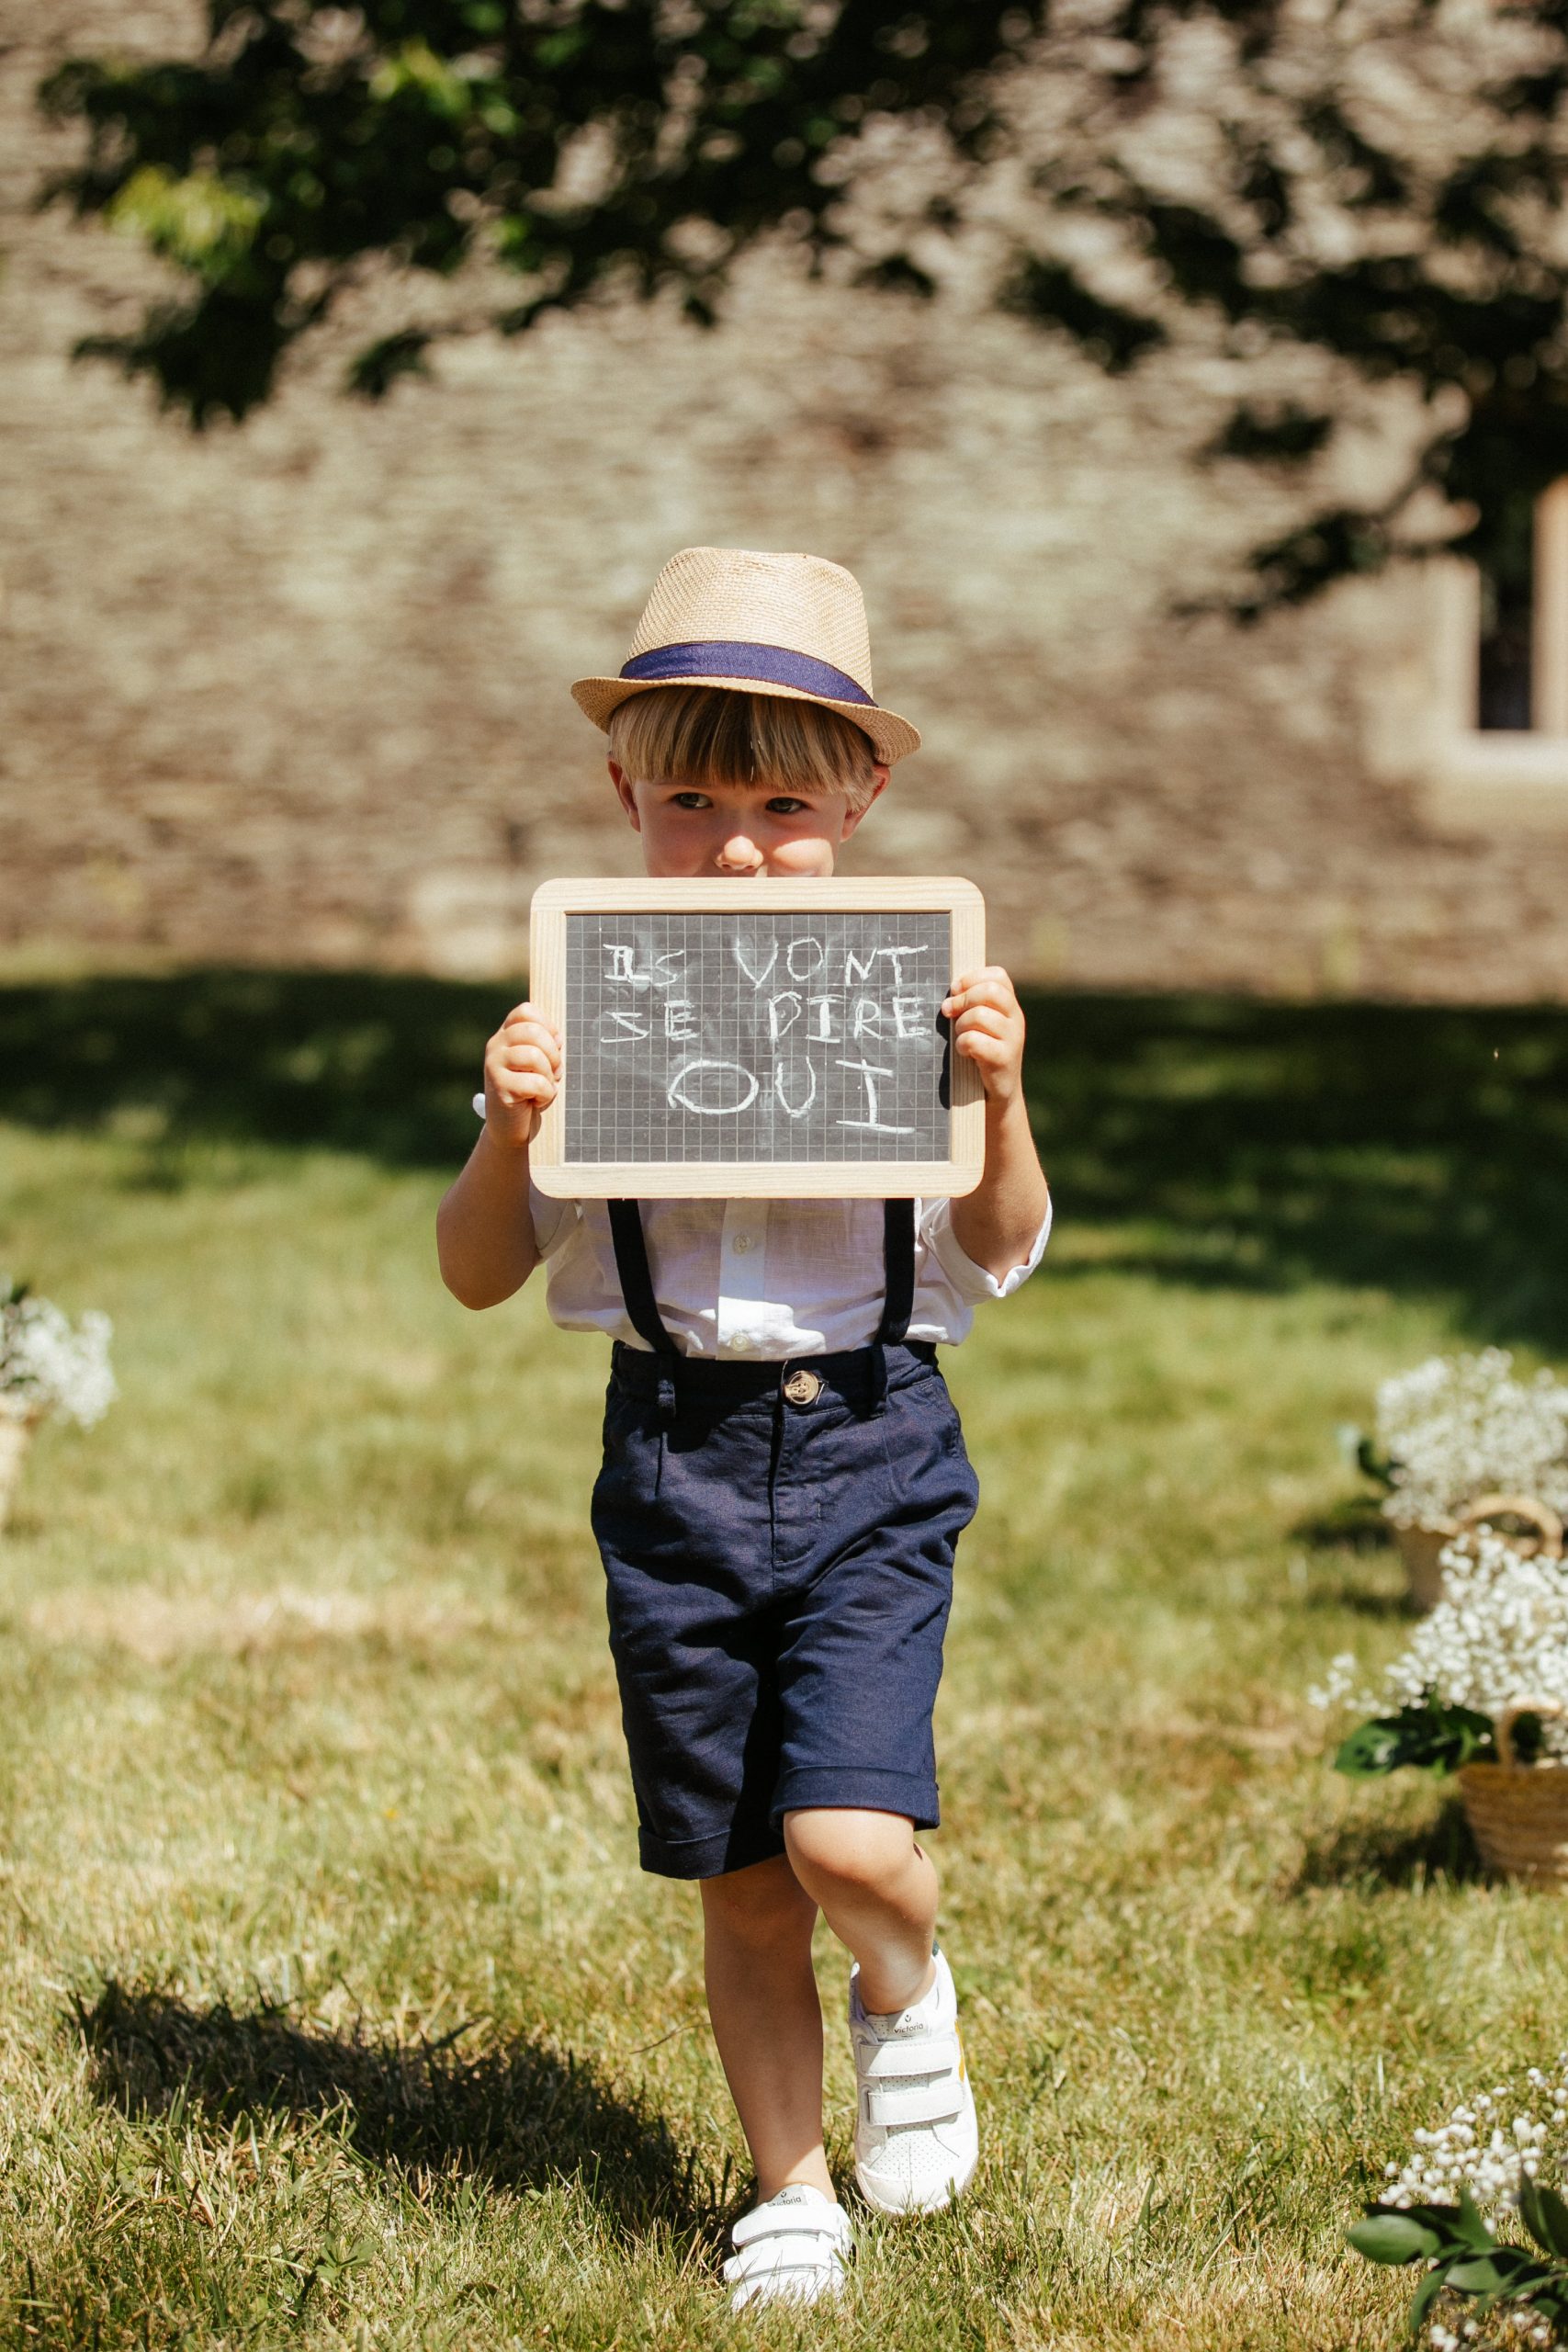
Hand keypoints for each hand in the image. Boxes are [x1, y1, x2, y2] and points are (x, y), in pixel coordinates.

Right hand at [482, 1001, 561, 1149]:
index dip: (547, 1026)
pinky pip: (534, 1083)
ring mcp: (493, 1065)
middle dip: (553, 1054)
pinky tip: (536, 1101)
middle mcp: (495, 1045)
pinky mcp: (498, 1087)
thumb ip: (545, 1046)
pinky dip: (545, 1095)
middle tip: (554, 1073)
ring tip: (544, 1088)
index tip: (554, 1047)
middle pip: (533, 1032)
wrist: (511, 1128)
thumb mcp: (539, 1064)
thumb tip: (557, 1039)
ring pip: (534, 1056)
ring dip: (549, 1076)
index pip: (525, 1011)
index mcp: (506, 1035)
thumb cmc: (530, 1093)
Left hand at [942, 966, 1026, 1105]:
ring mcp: (1013, 1039)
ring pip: (979, 1015)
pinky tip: (965, 1052)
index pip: (998, 976)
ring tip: (961, 1037)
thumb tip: (952, 989)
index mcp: (1010, 1006)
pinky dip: (962, 1045)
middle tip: (949, 1012)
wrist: (998, 1091)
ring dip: (961, 1026)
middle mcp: (1016, 1018)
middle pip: (989, 990)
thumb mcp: (981, 1025)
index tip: (955, 990)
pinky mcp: (1004, 1059)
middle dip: (962, 999)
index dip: (972, 978)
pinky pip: (974, 1040)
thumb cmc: (982, 1052)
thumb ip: (972, 1004)